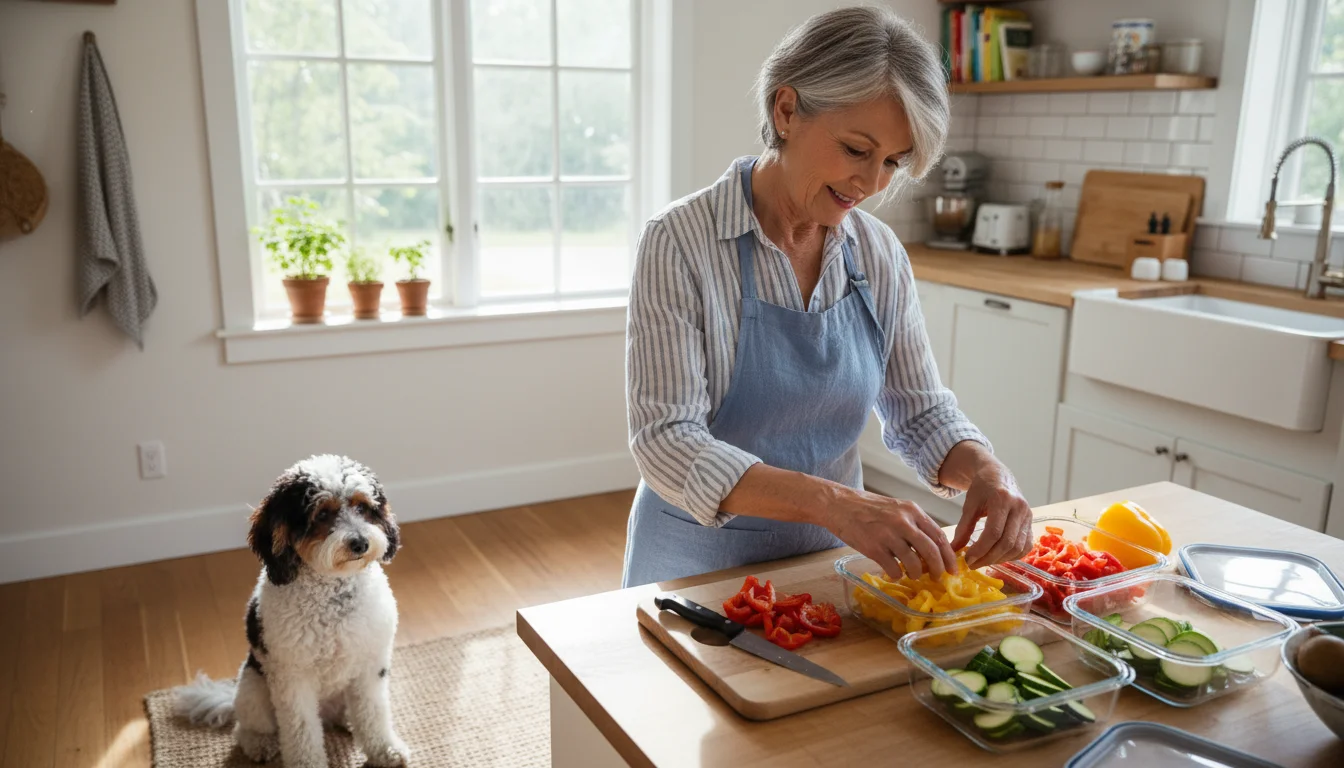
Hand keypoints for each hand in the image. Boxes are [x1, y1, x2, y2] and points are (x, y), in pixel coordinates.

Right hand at [828, 490, 957, 578]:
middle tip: (938, 577)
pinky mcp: (873, 548)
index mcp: (912, 511)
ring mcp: (888, 535)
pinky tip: (894, 572)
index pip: (939, 536)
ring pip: (913, 563)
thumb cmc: (869, 508)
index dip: (949, 556)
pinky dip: (897, 575)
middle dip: (938, 569)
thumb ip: (914, 525)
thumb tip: (932, 550)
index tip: (953, 569)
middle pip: (931, 551)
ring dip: (916, 574)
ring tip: (912, 575)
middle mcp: (903, 522)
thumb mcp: (897, 509)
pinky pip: (893, 569)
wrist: (840, 504)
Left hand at [950, 462, 1032, 569]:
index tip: (967, 559)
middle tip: (973, 564)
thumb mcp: (969, 504)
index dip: (981, 549)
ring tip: (983, 561)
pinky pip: (1025, 546)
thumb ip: (963, 527)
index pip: (994, 532)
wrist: (998, 476)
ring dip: (1000, 559)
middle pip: (1007, 543)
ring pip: (1018, 547)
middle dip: (989, 558)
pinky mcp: (1031, 523)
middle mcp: (1020, 508)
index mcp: (1003, 499)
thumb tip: (954, 550)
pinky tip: (997, 557)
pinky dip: (1012, 556)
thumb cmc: (982, 488)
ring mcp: (1028, 516)